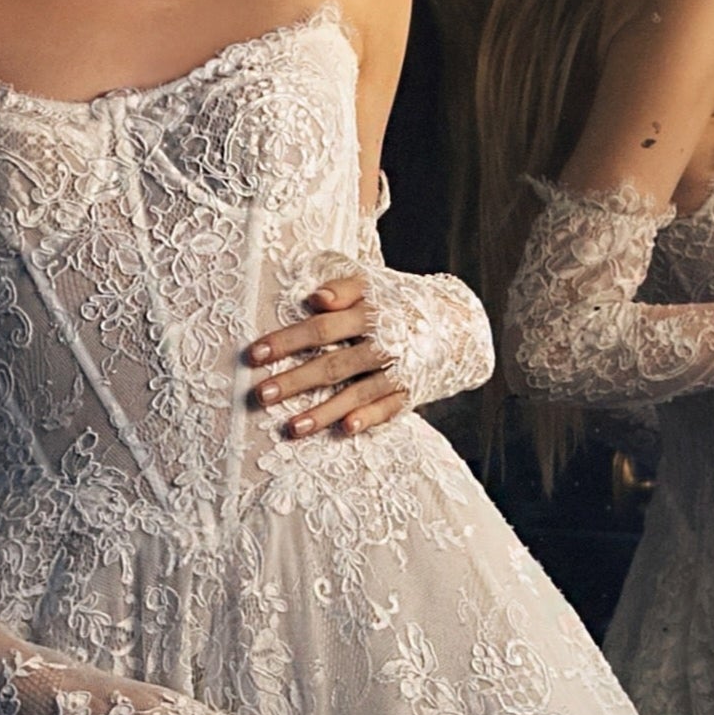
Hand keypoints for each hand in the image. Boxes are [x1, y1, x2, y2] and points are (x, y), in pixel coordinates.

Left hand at [244, 273, 408, 439]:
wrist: (458, 323)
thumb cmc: (401, 303)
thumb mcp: (375, 285)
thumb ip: (344, 288)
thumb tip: (315, 298)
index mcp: (369, 315)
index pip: (321, 329)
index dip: (287, 341)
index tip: (255, 354)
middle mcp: (382, 346)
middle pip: (332, 366)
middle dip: (295, 381)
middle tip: (262, 394)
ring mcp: (396, 374)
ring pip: (354, 395)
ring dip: (323, 412)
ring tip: (291, 428)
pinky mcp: (408, 394)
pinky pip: (386, 410)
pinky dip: (367, 419)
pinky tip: (345, 429)